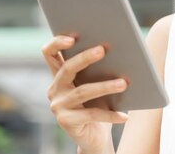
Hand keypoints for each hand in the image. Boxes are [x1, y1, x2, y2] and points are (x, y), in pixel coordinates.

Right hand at [42, 35, 128, 153]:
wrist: (95, 137)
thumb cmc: (100, 104)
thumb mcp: (97, 84)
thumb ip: (100, 69)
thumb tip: (122, 52)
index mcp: (60, 74)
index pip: (49, 53)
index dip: (57, 43)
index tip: (73, 37)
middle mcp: (55, 88)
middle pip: (67, 68)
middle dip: (85, 58)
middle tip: (103, 50)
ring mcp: (58, 105)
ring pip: (82, 91)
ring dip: (105, 86)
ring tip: (123, 83)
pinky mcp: (65, 121)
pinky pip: (91, 115)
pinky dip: (110, 115)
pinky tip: (125, 115)